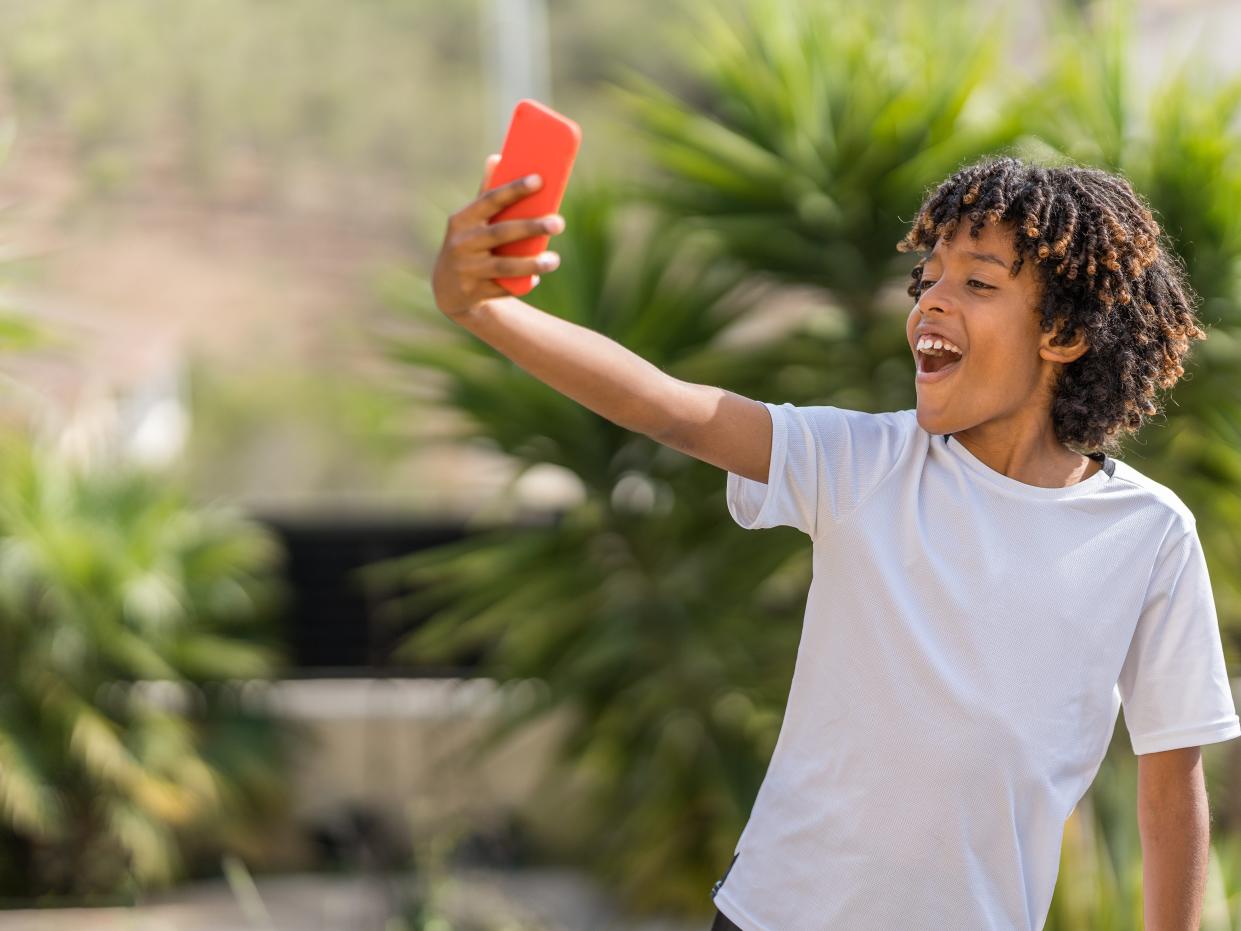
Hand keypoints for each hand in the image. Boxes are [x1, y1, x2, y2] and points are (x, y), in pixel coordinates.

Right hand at [431, 153, 565, 319]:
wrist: (448, 288)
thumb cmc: (468, 244)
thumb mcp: (470, 221)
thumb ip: (485, 194)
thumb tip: (497, 157)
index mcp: (462, 220)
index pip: (490, 200)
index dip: (514, 189)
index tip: (539, 180)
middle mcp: (462, 244)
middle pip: (501, 233)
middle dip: (531, 227)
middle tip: (559, 222)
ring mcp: (467, 270)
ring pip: (504, 266)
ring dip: (532, 263)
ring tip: (554, 260)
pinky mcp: (473, 293)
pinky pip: (503, 288)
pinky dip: (523, 284)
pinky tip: (537, 278)